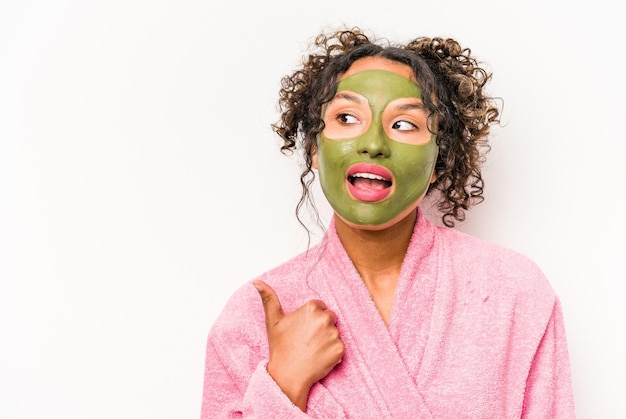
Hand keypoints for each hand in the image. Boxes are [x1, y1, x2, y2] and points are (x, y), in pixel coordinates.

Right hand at [253, 279, 343, 410]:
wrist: (287, 375)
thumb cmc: (280, 347)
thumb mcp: (273, 321)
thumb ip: (268, 298)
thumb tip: (256, 282)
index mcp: (311, 308)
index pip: (320, 306)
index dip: (311, 318)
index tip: (302, 329)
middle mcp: (325, 318)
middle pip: (330, 317)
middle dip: (322, 326)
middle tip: (307, 340)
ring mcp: (334, 334)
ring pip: (335, 332)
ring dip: (327, 339)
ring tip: (312, 349)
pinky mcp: (340, 349)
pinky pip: (340, 347)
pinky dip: (332, 352)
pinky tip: (319, 357)